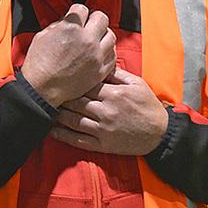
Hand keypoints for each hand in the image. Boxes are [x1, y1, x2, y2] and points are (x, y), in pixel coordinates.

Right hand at [20, 5, 115, 107]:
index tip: (78, 16)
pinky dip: (108, 52)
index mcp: (70, 28)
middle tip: (91, 24)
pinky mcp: (100, 70)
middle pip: (102, 18)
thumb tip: (68, 20)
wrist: (42, 89)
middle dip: (95, 18)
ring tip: (96, 39)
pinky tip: (100, 53)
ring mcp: (96, 56)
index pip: (83, 9)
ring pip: (112, 36)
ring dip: (104, 35)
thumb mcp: (42, 36)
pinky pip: (113, 55)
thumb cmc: (39, 64)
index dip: (78, 12)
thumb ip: (58, 25)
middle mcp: (86, 40)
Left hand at [48, 69, 169, 155]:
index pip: (86, 85)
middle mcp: (106, 111)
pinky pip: (78, 140)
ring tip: (46, 109)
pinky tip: (52, 130)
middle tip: (49, 92)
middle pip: (76, 102)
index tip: (62, 78)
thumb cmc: (149, 106)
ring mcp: (103, 129)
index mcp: (114, 94)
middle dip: (61, 96)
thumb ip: (117, 74)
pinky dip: (63, 135)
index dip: (73, 82)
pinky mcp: (103, 144)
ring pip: (73, 120)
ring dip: (58, 114)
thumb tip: (100, 63)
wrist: (160, 133)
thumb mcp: (137, 84)